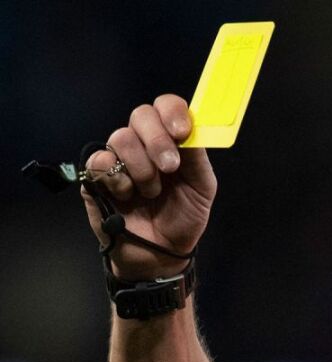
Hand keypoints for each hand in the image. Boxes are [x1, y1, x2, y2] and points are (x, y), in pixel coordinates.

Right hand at [82, 94, 216, 279]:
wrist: (161, 252)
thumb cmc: (183, 217)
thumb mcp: (202, 187)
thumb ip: (197, 156)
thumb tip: (191, 129)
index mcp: (171, 140)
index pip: (166, 106)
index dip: (172, 112)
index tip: (182, 132)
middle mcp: (144, 143)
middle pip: (141, 114)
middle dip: (158, 141)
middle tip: (170, 168)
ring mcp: (119, 157)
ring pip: (122, 137)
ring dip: (142, 168)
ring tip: (151, 192)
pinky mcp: (96, 176)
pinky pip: (101, 161)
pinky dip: (119, 180)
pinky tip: (127, 196)